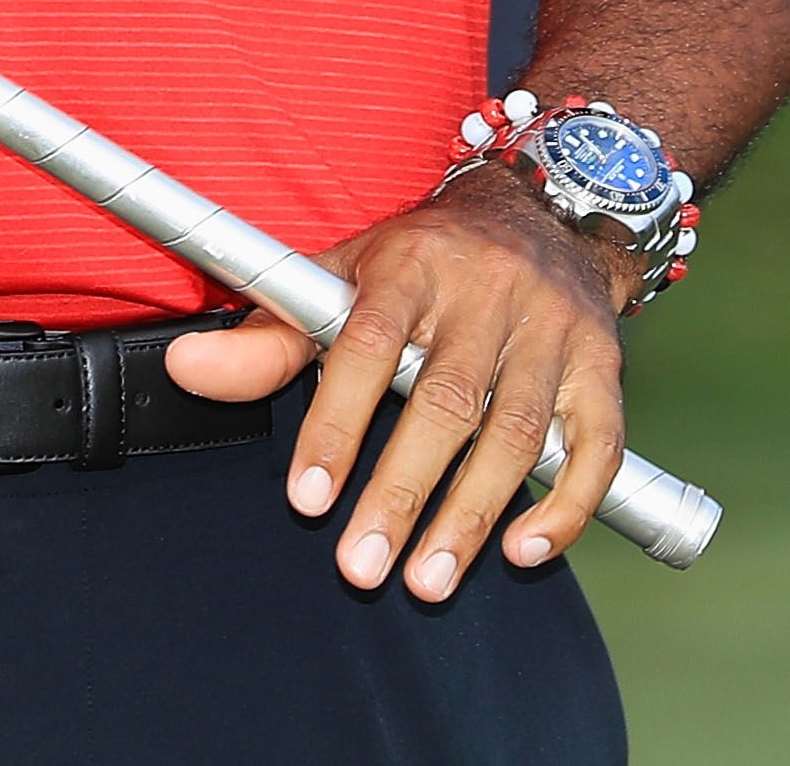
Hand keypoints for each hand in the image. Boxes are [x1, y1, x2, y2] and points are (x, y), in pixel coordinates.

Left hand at [164, 168, 632, 594]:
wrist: (542, 210)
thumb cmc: (424, 260)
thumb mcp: (342, 275)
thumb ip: (271, 335)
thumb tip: (186, 369)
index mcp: (410, 265)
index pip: (368, 346)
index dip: (337, 424)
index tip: (308, 498)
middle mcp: (486, 293)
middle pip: (445, 400)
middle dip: (402, 492)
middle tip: (363, 567)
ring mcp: (552, 330)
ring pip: (518, 431)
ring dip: (474, 514)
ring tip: (429, 579)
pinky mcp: (603, 366)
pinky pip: (598, 444)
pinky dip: (569, 505)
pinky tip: (526, 550)